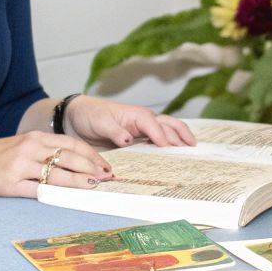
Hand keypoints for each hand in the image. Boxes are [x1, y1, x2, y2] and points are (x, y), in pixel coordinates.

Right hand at [0, 131, 113, 198]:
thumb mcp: (22, 146)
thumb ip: (45, 151)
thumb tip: (75, 163)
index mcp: (34, 138)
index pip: (71, 143)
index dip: (91, 154)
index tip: (105, 164)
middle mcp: (30, 149)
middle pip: (68, 157)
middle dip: (91, 168)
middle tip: (107, 177)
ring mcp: (20, 167)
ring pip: (57, 174)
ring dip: (78, 181)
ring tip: (94, 186)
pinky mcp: (11, 185)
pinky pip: (38, 190)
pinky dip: (55, 194)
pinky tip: (68, 198)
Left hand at [62, 95, 195, 147]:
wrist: (78, 117)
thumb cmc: (90, 115)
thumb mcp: (100, 122)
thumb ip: (115, 131)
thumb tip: (129, 139)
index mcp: (137, 115)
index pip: (156, 126)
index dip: (163, 137)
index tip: (170, 150)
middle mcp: (144, 121)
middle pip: (169, 126)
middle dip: (182, 136)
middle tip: (193, 150)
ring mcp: (143, 129)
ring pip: (168, 131)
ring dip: (180, 139)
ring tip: (192, 150)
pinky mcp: (140, 139)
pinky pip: (158, 141)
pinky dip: (170, 146)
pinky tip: (175, 155)